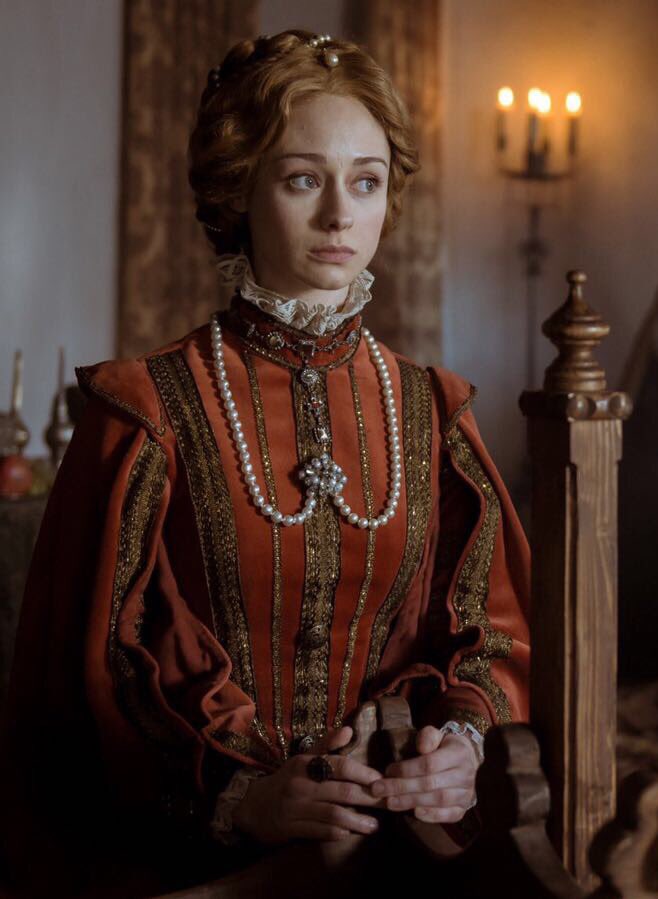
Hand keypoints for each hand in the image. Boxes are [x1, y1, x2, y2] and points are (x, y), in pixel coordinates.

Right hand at [233, 726, 384, 844]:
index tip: (381, 780)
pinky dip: (338, 832)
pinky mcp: (291, 829)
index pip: (340, 765)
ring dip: (357, 821)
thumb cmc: (287, 780)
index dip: (363, 773)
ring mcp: (295, 808)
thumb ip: (327, 745)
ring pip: (334, 814)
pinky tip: (350, 833)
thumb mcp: (303, 759)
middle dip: (368, 798)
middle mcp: (301, 785)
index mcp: (305, 764)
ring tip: (375, 825)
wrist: (254, 806)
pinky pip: (320, 832)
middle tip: (388, 803)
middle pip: (342, 791)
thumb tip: (350, 729)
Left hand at [369, 725, 477, 822]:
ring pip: (438, 800)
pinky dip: (431, 815)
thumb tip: (421, 748)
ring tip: (389, 802)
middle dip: (401, 787)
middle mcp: (466, 775)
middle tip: (379, 789)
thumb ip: (428, 736)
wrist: (467, 760)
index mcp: (459, 753)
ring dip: (410, 802)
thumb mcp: (437, 734)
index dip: (406, 769)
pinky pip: (449, 815)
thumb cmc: (444, 746)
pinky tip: (414, 813)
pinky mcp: (464, 809)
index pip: (429, 764)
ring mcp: (466, 794)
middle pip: (430, 783)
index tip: (387, 771)